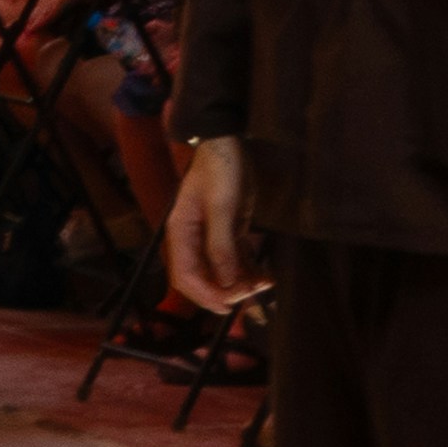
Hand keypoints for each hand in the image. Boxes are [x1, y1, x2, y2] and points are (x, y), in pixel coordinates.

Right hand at [167, 134, 265, 311]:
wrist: (228, 142)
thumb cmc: (220, 171)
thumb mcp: (222, 207)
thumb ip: (221, 246)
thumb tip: (226, 284)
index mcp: (181, 233)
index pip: (185, 276)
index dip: (206, 295)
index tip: (232, 305)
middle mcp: (192, 239)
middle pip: (202, 279)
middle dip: (226, 291)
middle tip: (254, 292)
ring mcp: (209, 237)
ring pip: (221, 272)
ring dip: (241, 283)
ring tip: (266, 283)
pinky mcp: (227, 232)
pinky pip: (235, 260)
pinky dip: (249, 271)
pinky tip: (266, 275)